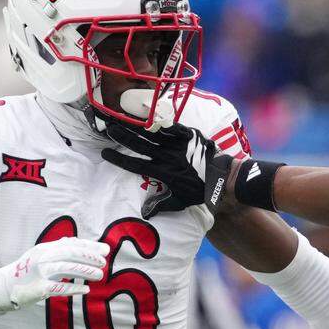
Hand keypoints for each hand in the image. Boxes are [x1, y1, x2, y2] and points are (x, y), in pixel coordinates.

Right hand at [0, 237, 108, 308]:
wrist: (4, 287)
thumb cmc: (27, 271)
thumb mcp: (40, 255)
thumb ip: (58, 249)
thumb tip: (78, 242)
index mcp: (45, 248)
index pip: (71, 243)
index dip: (90, 246)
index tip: (106, 250)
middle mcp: (42, 257)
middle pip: (70, 253)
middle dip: (90, 257)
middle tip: (104, 262)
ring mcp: (39, 272)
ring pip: (67, 268)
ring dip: (86, 272)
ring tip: (100, 275)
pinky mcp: (38, 288)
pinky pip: (59, 287)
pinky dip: (74, 288)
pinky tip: (86, 289)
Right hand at [100, 123, 232, 216]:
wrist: (223, 178)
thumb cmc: (200, 191)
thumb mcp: (181, 201)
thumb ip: (162, 205)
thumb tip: (145, 214)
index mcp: (163, 173)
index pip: (136, 165)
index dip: (119, 159)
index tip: (105, 154)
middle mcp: (168, 157)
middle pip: (141, 146)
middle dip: (123, 137)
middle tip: (109, 129)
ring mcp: (178, 145)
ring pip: (153, 133)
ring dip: (136, 126)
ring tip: (123, 119)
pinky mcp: (189, 135)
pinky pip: (171, 126)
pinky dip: (159, 121)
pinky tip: (147, 114)